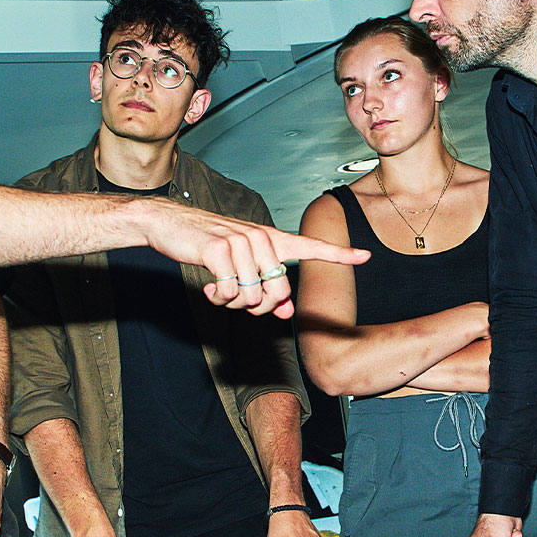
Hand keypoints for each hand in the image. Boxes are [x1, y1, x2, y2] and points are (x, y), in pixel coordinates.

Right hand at [143, 200, 367, 317]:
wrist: (170, 224)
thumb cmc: (208, 246)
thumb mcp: (240, 266)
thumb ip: (265, 287)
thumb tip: (286, 313)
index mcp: (271, 239)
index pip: (311, 246)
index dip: (339, 254)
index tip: (365, 256)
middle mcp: (261, 238)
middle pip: (278, 293)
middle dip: (259, 308)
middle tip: (239, 301)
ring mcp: (241, 242)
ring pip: (252, 296)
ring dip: (233, 303)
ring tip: (219, 288)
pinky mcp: (219, 250)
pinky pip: (228, 293)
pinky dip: (217, 298)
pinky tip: (208, 286)